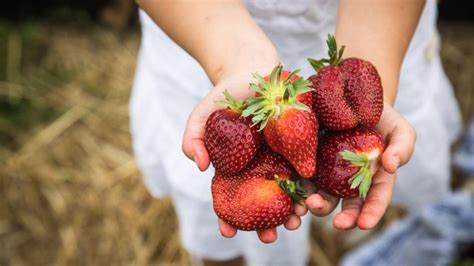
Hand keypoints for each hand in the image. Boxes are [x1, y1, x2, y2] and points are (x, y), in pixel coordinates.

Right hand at [183, 66, 307, 243]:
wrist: (253, 72)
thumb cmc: (225, 96)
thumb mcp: (202, 114)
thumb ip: (193, 138)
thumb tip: (200, 167)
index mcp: (235, 168)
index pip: (229, 199)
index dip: (227, 218)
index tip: (228, 232)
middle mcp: (258, 168)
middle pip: (261, 203)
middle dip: (266, 225)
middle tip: (270, 237)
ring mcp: (280, 159)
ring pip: (286, 192)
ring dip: (291, 211)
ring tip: (294, 222)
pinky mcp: (300, 146)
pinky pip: (305, 169)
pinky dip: (309, 186)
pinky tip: (312, 197)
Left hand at [304, 103, 415, 228]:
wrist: (351, 98)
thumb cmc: (381, 118)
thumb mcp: (399, 128)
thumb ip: (403, 147)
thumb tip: (390, 166)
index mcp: (374, 179)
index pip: (375, 201)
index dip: (371, 214)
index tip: (363, 224)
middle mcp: (349, 182)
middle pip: (345, 206)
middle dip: (342, 218)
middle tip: (337, 223)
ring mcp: (326, 173)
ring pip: (320, 197)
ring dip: (315, 206)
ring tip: (309, 205)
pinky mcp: (307, 163)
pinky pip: (300, 180)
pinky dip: (296, 190)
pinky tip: (291, 195)